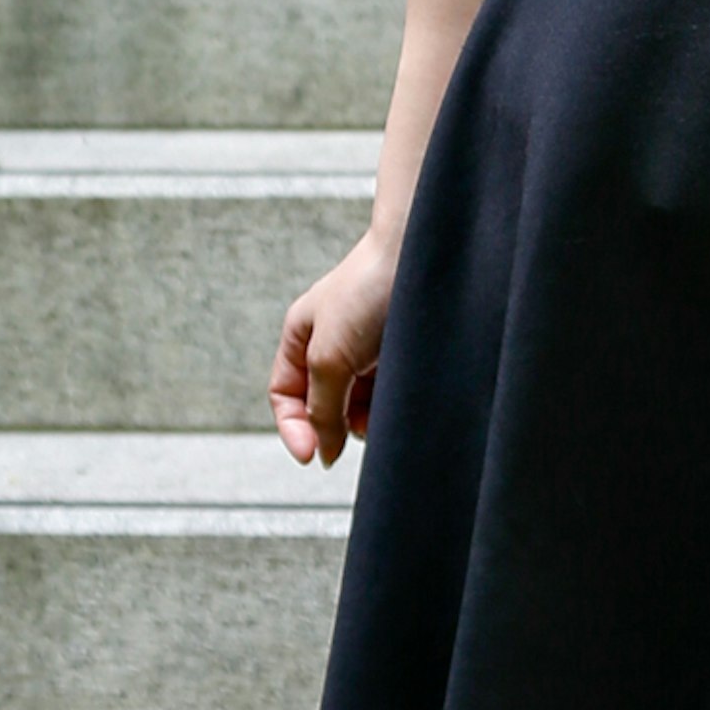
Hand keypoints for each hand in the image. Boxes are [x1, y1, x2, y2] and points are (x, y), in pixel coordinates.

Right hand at [273, 227, 400, 466]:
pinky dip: (393, 404)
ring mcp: (368, 350)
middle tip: (360, 427)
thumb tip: (321, 451)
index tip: (314, 456)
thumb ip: (320, 408)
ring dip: (369, 416)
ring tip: (387, 405)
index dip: (295, 428)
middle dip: (339, 423)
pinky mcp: (401, 355)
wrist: (423, 253)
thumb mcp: (328, 356)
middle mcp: (333, 344)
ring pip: (359, 405)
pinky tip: (403, 398)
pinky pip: (389, 394)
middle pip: (324, 405)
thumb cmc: (368, 290)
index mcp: (302, 336)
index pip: (286, 396)